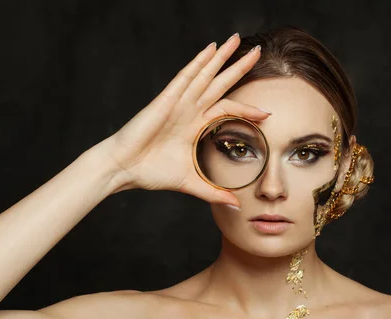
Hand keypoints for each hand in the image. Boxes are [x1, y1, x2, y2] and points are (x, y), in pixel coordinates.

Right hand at [101, 34, 269, 207]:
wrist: (124, 169)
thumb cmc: (151, 173)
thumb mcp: (191, 183)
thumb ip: (214, 192)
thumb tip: (235, 206)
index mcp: (195, 126)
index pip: (227, 110)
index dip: (247, 109)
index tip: (267, 112)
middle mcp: (189, 110)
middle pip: (220, 84)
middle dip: (238, 68)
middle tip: (258, 52)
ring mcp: (178, 103)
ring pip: (205, 75)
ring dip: (221, 58)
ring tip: (236, 40)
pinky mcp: (166, 100)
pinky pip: (185, 77)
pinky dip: (199, 62)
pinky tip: (212, 48)